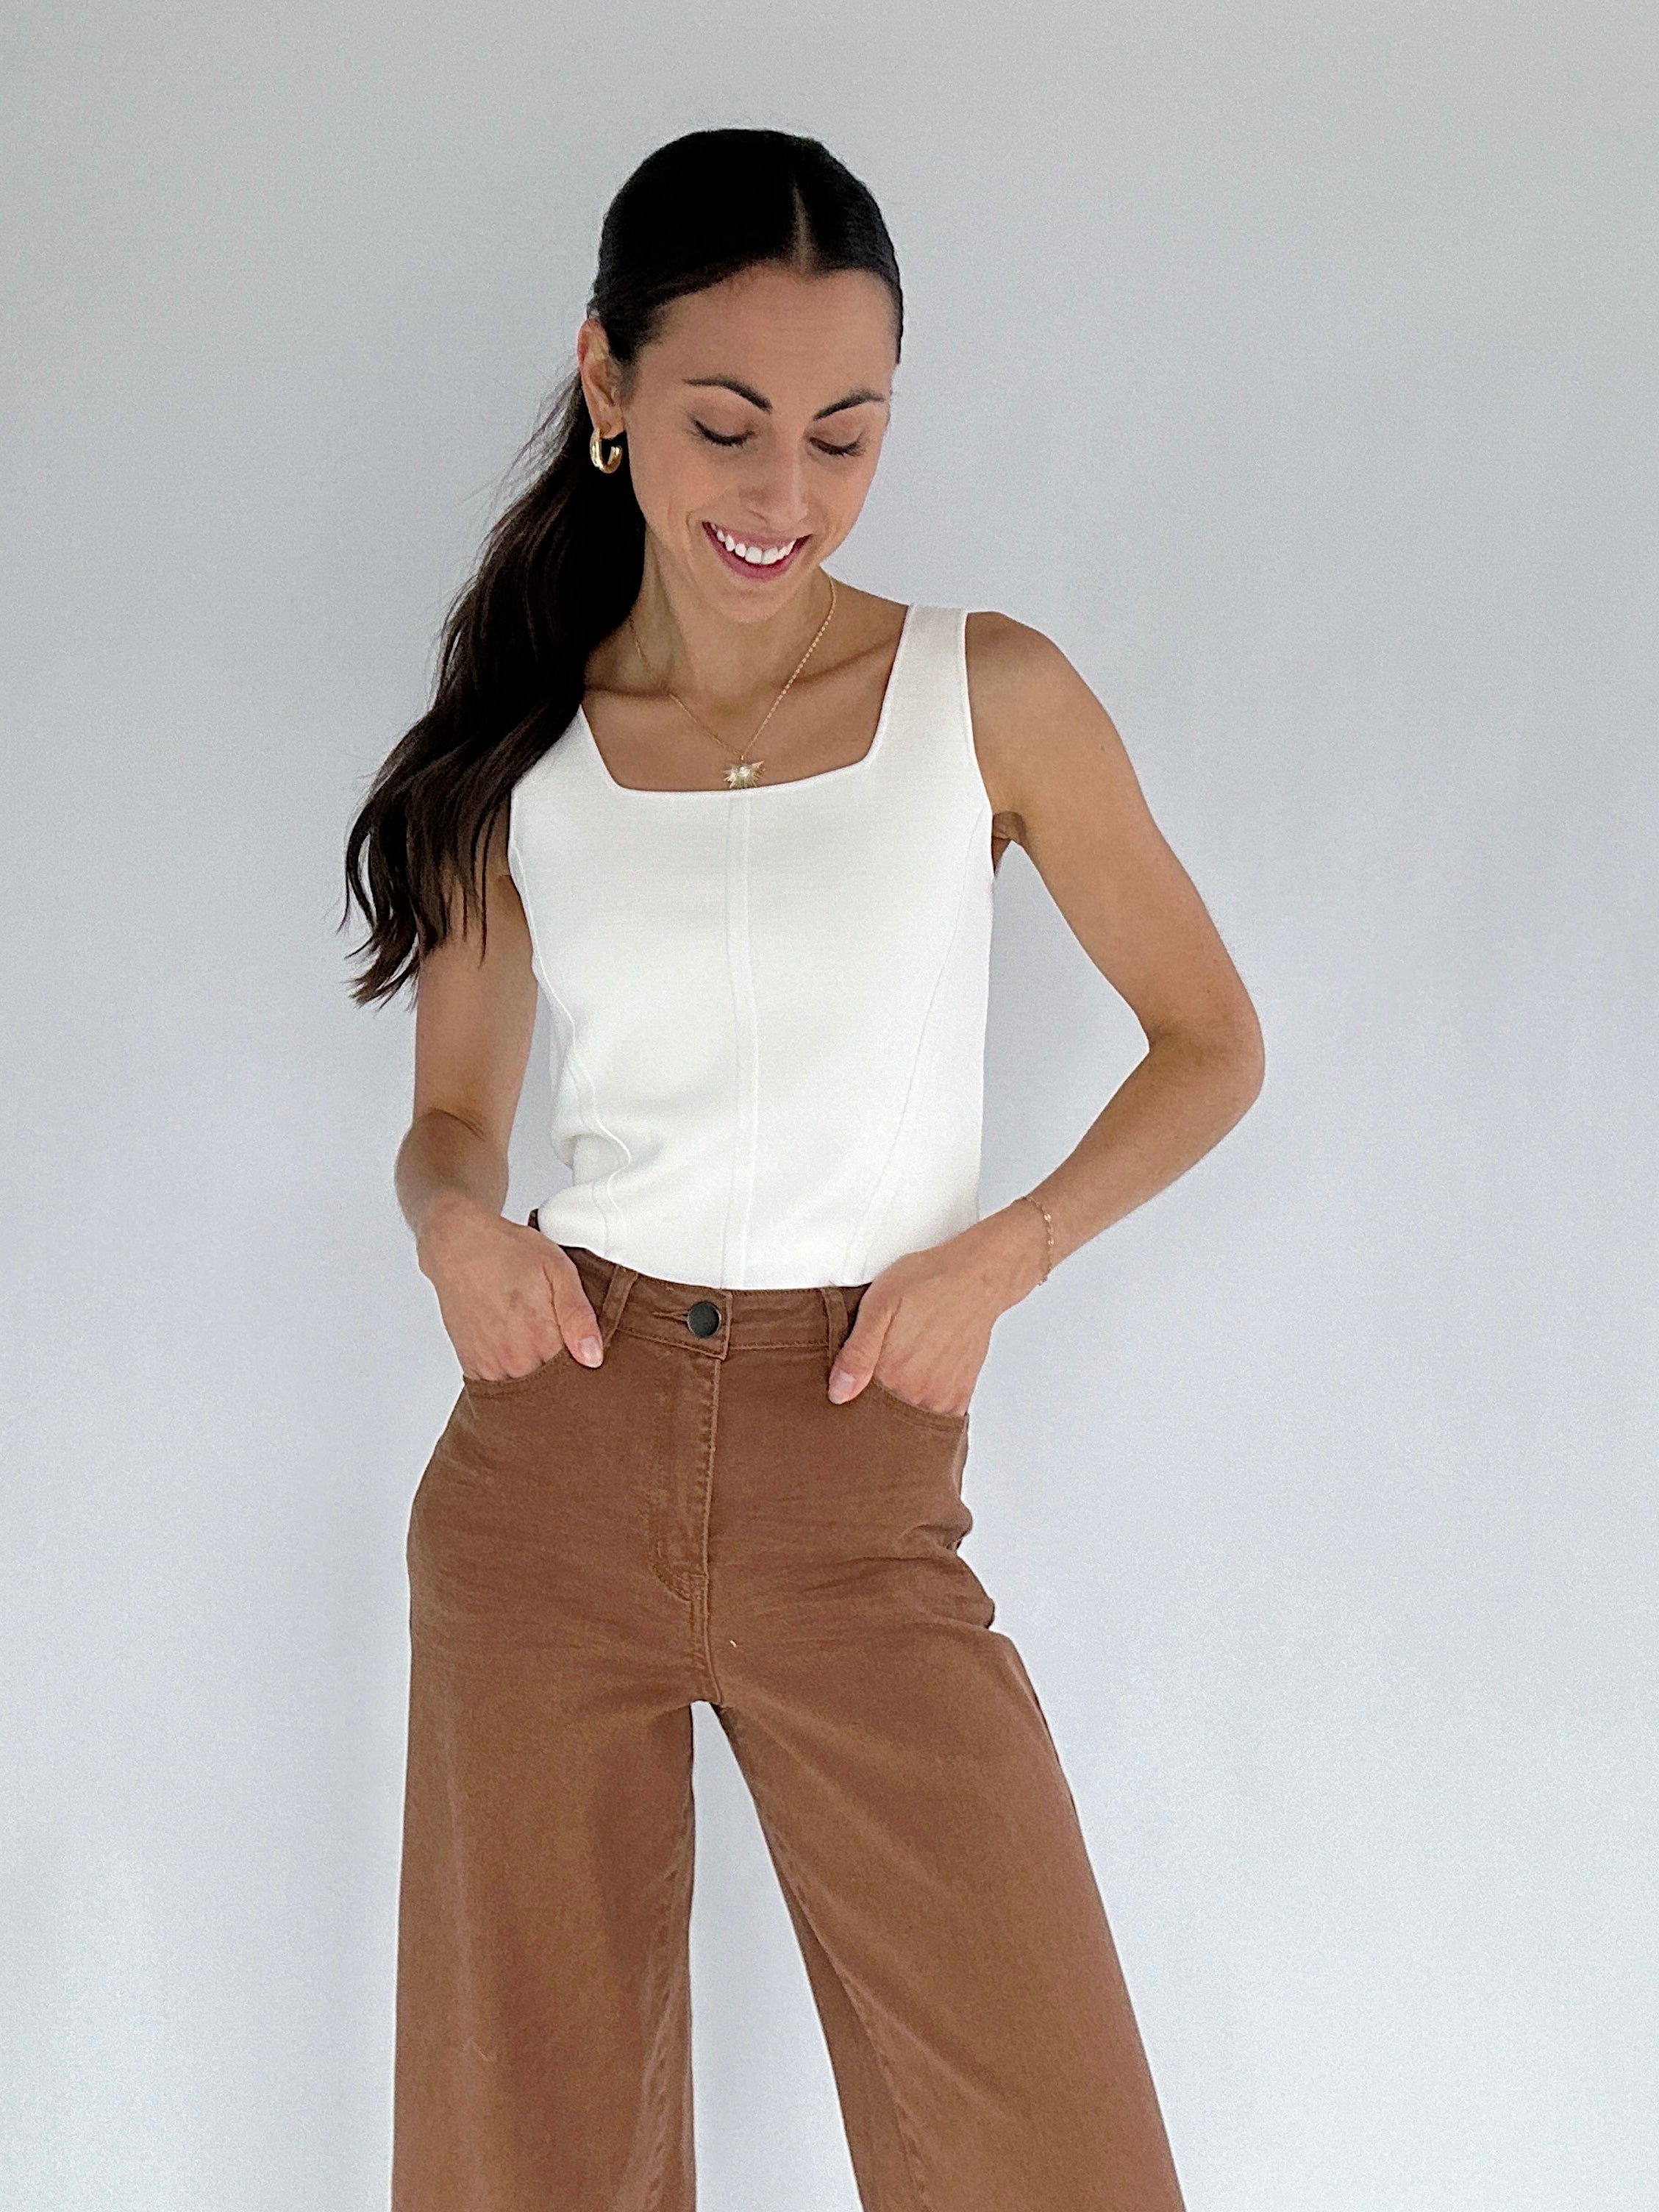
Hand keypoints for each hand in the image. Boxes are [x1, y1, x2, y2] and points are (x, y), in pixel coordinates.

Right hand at [417, 1195, 604, 1381]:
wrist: (459, 1246)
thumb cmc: (508, 1252)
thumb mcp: (558, 1271)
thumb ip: (579, 1316)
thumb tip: (593, 1356)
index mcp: (541, 1339)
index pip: (574, 1378)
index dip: (583, 1368)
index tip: (584, 1356)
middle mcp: (514, 1359)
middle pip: (549, 1389)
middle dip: (560, 1377)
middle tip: (558, 1346)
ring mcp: (490, 1365)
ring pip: (523, 1392)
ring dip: (533, 1378)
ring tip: (533, 1345)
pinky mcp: (471, 1365)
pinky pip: (496, 1388)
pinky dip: (509, 1376)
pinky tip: (514, 1353)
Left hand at [826, 1204, 1049, 1415]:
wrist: (976, 1278)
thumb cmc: (928, 1283)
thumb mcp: (878, 1305)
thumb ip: (857, 1353)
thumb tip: (838, 1394)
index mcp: (890, 1374)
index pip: (857, 1403)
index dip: (851, 1389)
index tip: (854, 1375)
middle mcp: (917, 1393)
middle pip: (884, 1414)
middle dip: (876, 1400)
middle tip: (883, 1364)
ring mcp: (941, 1398)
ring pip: (908, 1417)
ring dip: (902, 1402)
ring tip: (905, 1366)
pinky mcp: (960, 1396)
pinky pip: (935, 1417)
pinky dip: (926, 1405)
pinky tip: (923, 1378)